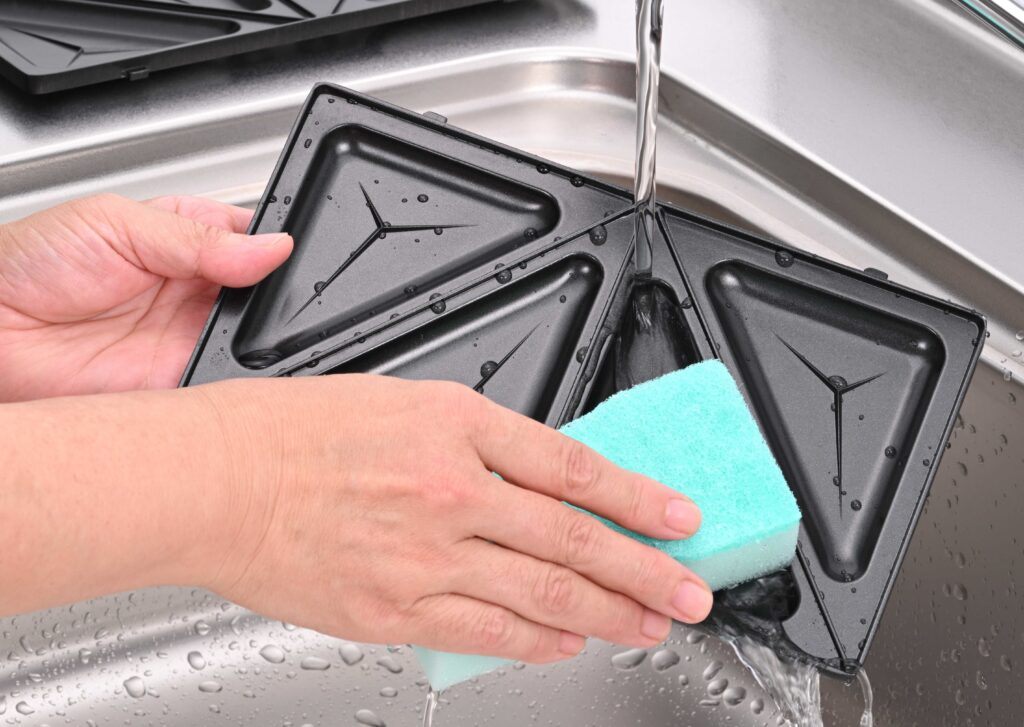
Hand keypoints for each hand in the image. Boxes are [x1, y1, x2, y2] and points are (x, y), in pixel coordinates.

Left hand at [0, 194, 291, 400]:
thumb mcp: (118, 223)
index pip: (255, 240)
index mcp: (188, 239)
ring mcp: (190, 337)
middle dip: (273, 295)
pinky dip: (233, 380)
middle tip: (254, 291)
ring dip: (254, 338)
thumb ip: (198, 236)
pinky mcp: (178, 381)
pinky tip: (223, 362)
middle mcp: (196, 291)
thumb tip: (270, 246)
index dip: (276, 247)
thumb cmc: (30, 264)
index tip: (285, 254)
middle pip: (264, 295)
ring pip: (251, 341)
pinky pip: (223, 384)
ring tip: (230, 323)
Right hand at [202, 375, 711, 662]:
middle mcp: (451, 493)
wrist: (216, 478)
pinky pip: (485, 632)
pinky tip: (571, 644)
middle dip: (646, 570)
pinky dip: (537, 642)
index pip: (572, 467)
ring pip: (543, 596)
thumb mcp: (400, 401)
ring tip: (651, 625)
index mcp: (455, 426)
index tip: (678, 517)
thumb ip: (474, 438)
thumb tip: (537, 476)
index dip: (637, 496)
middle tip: (692, 590)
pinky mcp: (395, 610)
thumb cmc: (293, 430)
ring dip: (608, 615)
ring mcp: (425, 558)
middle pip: (574, 540)